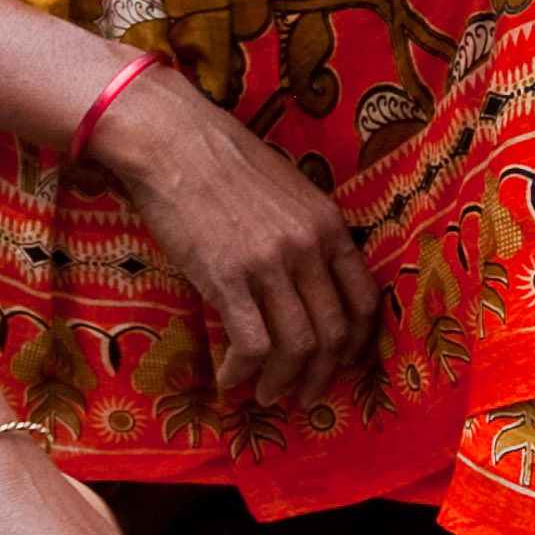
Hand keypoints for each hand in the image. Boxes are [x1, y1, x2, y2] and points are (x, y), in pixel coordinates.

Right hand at [88, 60, 382, 411]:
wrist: (170, 139)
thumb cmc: (223, 161)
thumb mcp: (287, 190)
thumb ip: (307, 233)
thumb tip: (310, 282)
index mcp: (328, 224)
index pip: (364, 300)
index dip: (357, 344)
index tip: (342, 364)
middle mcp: (307, 247)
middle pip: (334, 333)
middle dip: (323, 376)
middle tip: (306, 396)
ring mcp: (268, 264)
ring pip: (297, 347)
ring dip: (284, 382)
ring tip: (268, 396)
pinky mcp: (226, 278)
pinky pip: (250, 345)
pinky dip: (243, 373)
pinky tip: (229, 381)